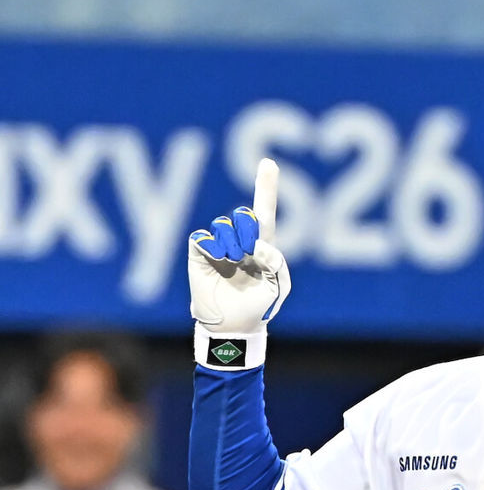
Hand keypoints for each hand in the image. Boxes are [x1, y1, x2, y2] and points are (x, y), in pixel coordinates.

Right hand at [188, 158, 290, 369]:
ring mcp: (219, 246)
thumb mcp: (277, 287)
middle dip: (249, 231)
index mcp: (262, 246)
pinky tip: (219, 261)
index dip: (266, 188)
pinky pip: (203, 238)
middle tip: (249, 254)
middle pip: (245, 216)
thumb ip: (275, 263)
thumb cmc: (258, 308)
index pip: (264, 213)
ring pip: (224, 226)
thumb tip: (257, 243)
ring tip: (234, 264)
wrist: (233, 327)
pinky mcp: (199, 253)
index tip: (268, 163)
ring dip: (232, 245)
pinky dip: (213, 248)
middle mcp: (240, 241)